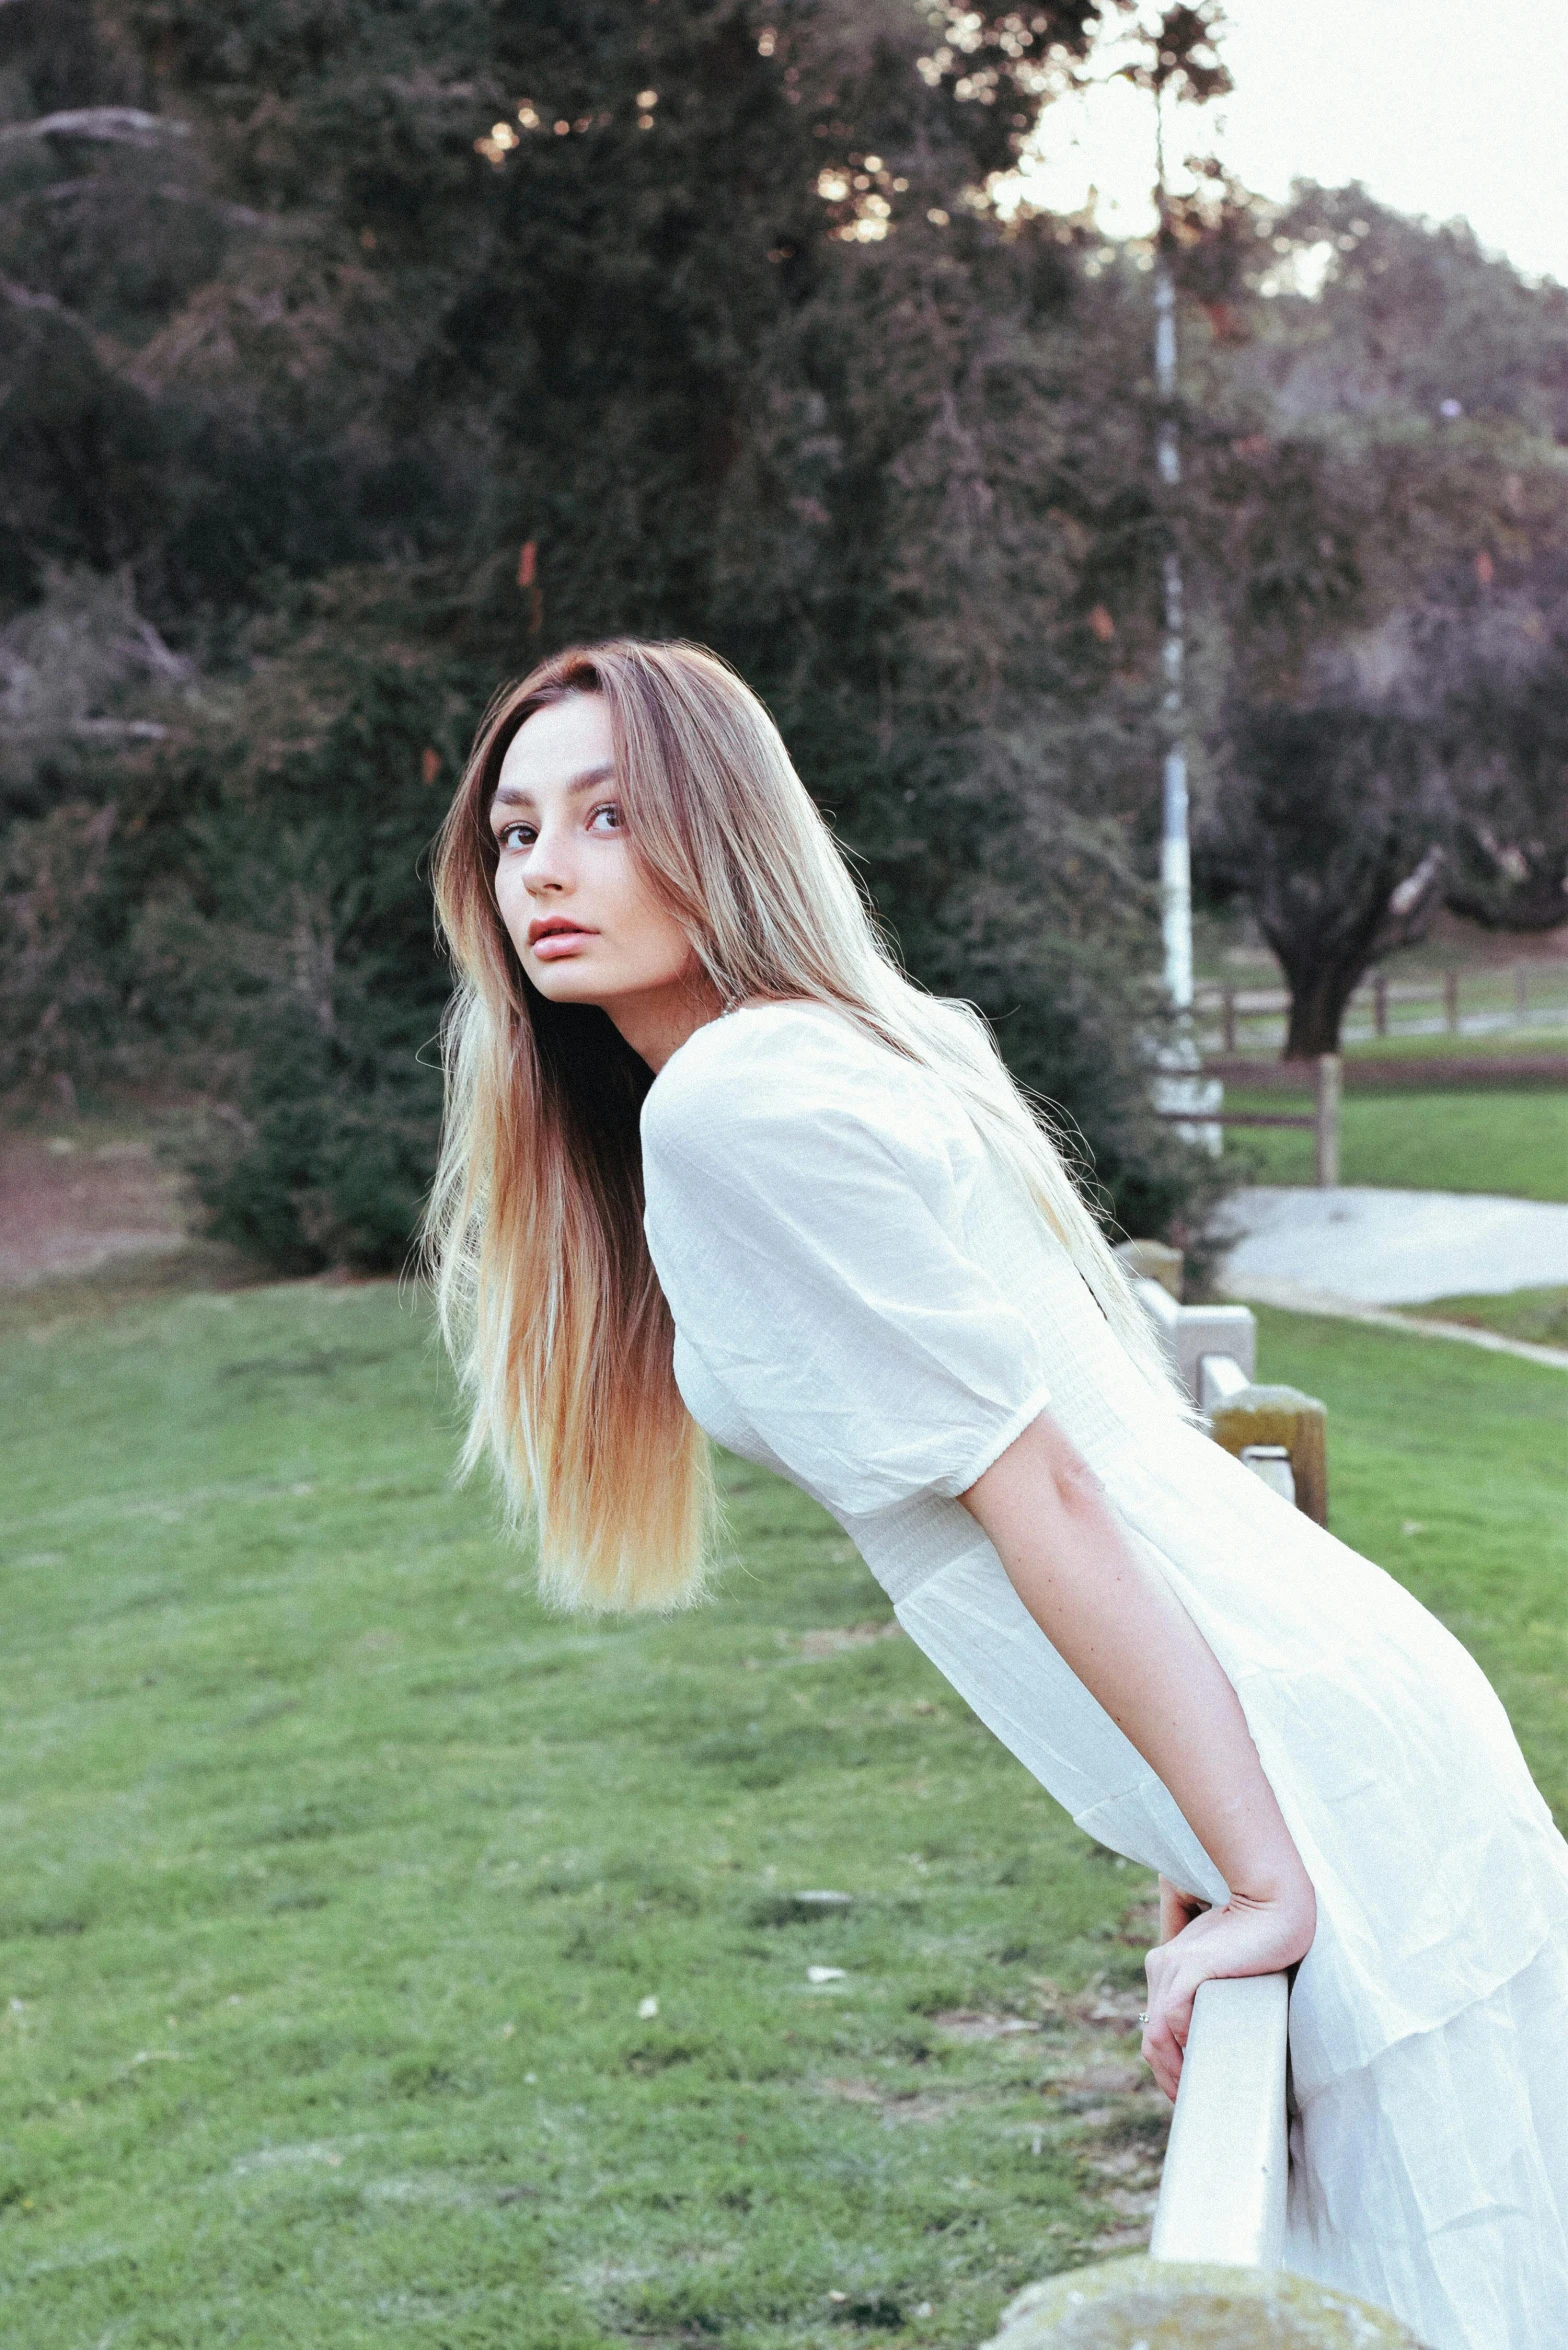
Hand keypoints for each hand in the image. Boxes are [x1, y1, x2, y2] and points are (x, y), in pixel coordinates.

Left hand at [1141, 1884, 1315, 2101]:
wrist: (1276, 1908)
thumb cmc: (1259, 1942)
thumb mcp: (1225, 1972)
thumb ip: (1211, 1998)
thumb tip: (1214, 2044)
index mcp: (1166, 1965)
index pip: (1155, 2029)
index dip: (1167, 2068)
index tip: (1187, 2094)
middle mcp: (1162, 1964)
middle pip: (1151, 2039)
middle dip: (1168, 2079)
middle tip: (1192, 2107)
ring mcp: (1174, 1964)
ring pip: (1157, 2036)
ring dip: (1174, 2073)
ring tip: (1197, 2097)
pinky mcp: (1192, 1968)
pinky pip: (1173, 2017)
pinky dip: (1185, 2044)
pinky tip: (1204, 2061)